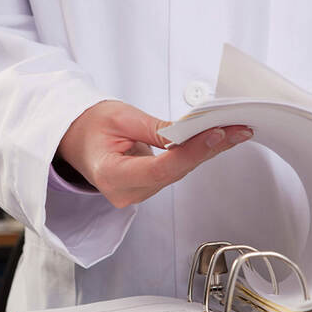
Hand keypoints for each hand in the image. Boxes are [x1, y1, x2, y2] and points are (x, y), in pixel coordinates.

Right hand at [57, 100, 252, 207]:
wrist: (75, 138)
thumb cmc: (89, 126)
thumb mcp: (120, 118)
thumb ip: (156, 129)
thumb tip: (190, 133)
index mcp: (111, 176)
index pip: (159, 169)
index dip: (190, 152)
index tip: (216, 134)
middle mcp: (124, 193)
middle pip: (174, 173)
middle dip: (207, 150)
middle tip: (237, 130)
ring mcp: (135, 194)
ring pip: (178, 174)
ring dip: (205, 152)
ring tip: (233, 132)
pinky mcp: (145, 188)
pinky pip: (174, 173)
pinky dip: (193, 155)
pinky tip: (214, 141)